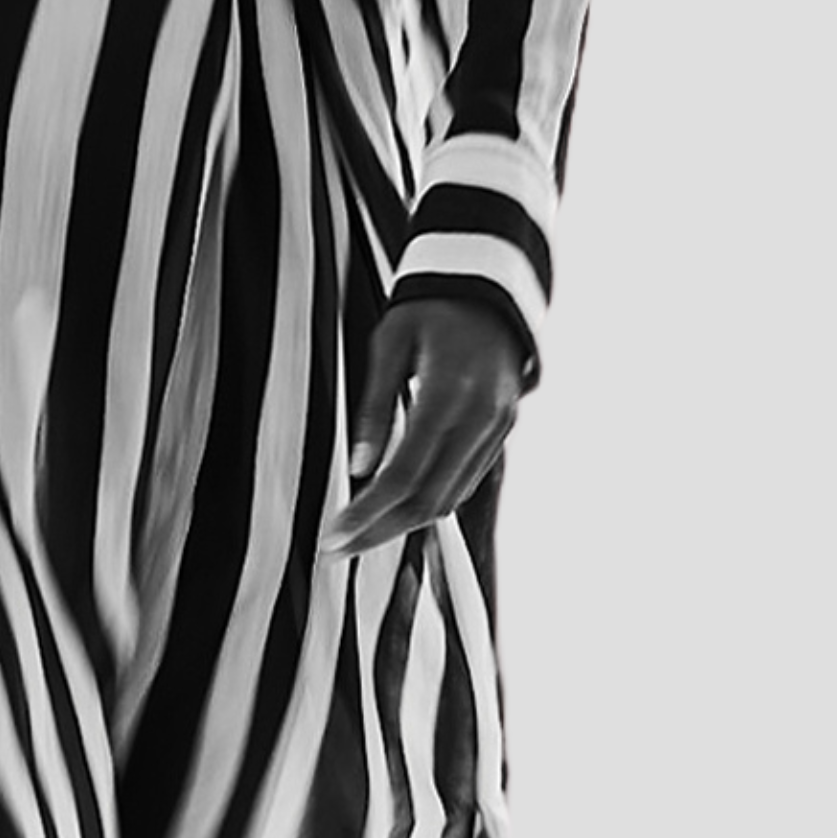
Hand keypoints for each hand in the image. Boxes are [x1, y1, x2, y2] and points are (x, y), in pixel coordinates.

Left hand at [322, 298, 528, 557]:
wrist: (488, 288)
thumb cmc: (432, 309)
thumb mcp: (389, 344)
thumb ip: (374, 407)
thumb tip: (359, 468)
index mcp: (449, 393)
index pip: (405, 474)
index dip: (368, 513)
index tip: (335, 535)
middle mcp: (480, 418)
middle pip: (429, 500)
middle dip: (381, 532)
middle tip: (339, 549)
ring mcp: (497, 428)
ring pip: (450, 498)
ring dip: (404, 524)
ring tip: (361, 534)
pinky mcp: (502, 432)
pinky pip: (465, 481)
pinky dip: (430, 501)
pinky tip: (397, 507)